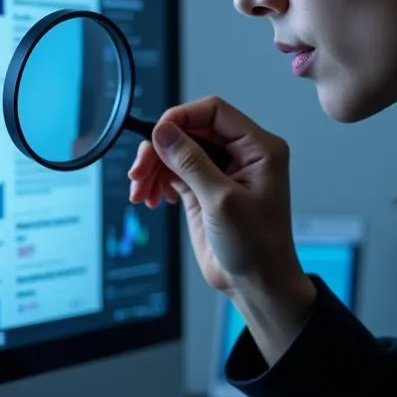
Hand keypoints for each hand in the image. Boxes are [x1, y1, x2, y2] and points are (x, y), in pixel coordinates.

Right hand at [128, 96, 306, 299]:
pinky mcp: (204, 189)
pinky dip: (157, 181)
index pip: (214, 111)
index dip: (181, 117)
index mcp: (258, 148)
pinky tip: (149, 198)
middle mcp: (241, 154)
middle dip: (160, 148)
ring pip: (177, 151)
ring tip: (139, 191)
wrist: (257, 285)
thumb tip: (162, 131)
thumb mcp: (221, 201)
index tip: (155, 136)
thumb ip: (191, 162)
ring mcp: (221, 171)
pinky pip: (174, 172)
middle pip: (190, 130)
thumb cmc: (256, 247)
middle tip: (138, 172)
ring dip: (153, 167)